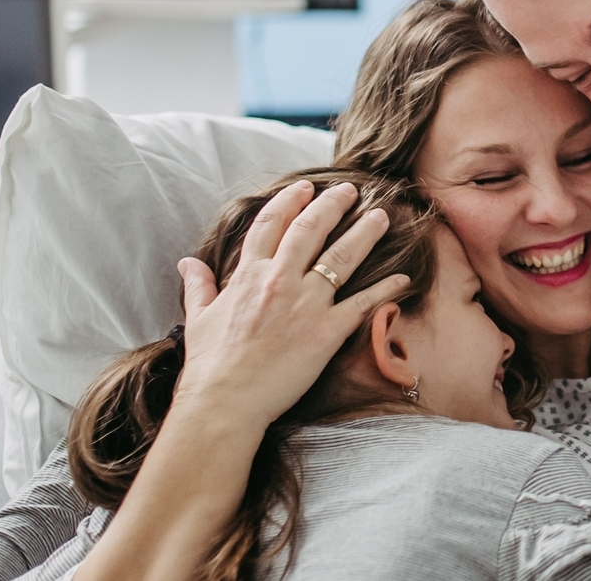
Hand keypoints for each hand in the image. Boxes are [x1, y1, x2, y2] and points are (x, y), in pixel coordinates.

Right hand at [172, 180, 406, 426]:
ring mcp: (306, 304)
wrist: (225, 401)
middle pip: (311, 229)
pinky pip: (363, 303)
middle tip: (351, 190)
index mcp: (248, 275)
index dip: (290, 201)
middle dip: (333, 204)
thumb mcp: (199, 318)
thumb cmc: (210, 364)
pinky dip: (385, 288)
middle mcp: (280, 281)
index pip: (272, 224)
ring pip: (342, 257)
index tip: (305, 188)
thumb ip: (198, 286)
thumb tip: (187, 263)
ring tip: (381, 216)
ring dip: (365, 232)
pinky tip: (402, 277)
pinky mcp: (327, 331)